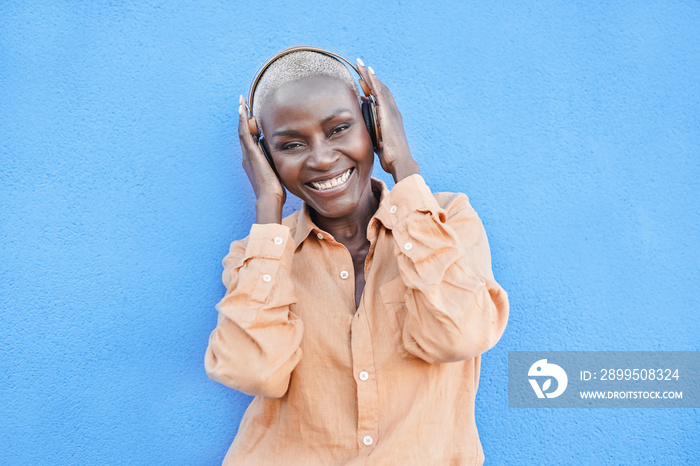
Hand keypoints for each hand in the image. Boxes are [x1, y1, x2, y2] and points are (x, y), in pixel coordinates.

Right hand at [238, 96, 284, 223]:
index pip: (249, 139)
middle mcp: (247, 156)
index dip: (248, 126)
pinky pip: (245, 134)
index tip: (249, 114)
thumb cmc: (274, 188)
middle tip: (241, 103)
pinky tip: (243, 110)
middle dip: (242, 117)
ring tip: (241, 102)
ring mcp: (248, 155)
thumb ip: (276, 161)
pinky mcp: (251, 154)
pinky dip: (243, 122)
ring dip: (241, 116)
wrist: (270, 198)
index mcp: (253, 160)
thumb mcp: (276, 171)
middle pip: (243, 132)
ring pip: (243, 131)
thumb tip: (284, 154)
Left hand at [355, 60, 419, 182]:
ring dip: (370, 75)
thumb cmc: (389, 156)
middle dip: (369, 77)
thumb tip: (363, 125)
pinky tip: (368, 74)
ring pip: (379, 88)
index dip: (372, 86)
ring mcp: (391, 111)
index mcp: (390, 117)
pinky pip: (380, 94)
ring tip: (360, 64)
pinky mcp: (388, 113)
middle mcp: (392, 111)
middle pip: (380, 89)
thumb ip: (371, 130)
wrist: (400, 162)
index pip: (379, 98)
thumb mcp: (377, 140)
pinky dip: (374, 82)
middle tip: (360, 65)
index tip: (362, 79)